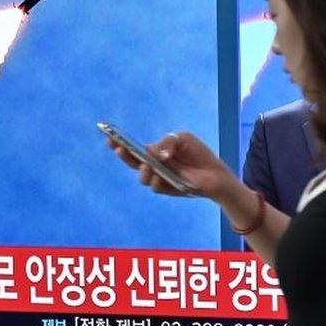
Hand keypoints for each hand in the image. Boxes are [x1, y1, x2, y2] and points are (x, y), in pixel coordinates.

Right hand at [106, 131, 237, 200]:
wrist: (215, 172)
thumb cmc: (198, 153)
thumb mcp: (183, 139)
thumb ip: (167, 142)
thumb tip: (154, 153)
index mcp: (154, 153)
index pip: (132, 148)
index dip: (119, 143)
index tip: (109, 136)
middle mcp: (154, 166)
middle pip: (132, 163)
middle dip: (123, 155)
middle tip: (118, 148)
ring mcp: (160, 178)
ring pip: (143, 178)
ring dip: (143, 171)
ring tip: (147, 165)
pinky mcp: (168, 189)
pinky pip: (156, 187)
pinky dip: (156, 181)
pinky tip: (159, 176)